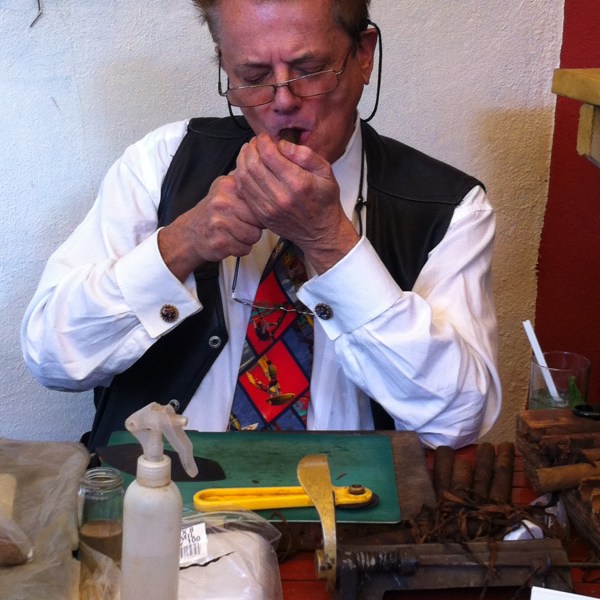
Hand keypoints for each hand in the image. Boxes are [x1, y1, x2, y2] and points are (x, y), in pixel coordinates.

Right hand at [158, 173, 262, 281]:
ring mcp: (219, 222)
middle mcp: (222, 202)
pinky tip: (231, 241)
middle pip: (259, 219)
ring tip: (236, 232)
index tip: (251, 211)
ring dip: (248, 239)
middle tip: (242, 223)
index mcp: (227, 186)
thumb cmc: (214, 213)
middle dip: (255, 225)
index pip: (259, 198)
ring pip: (254, 236)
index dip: (260, 209)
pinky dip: (241, 249)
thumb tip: (269, 179)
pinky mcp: (219, 242)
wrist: (191, 233)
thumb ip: (245, 182)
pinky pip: (244, 249)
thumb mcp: (225, 189)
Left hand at [234, 134, 358, 272]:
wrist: (321, 233)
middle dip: (251, 148)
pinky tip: (247, 169)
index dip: (263, 141)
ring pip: (244, 178)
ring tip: (249, 152)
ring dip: (243, 160)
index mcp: (297, 183)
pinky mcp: (261, 215)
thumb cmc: (325, 201)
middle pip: (253, 165)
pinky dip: (241, 176)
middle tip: (255, 143)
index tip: (265, 137)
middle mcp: (280, 196)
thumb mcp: (326, 172)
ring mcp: (268, 208)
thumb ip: (305, 154)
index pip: (269, 155)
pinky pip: (244, 192)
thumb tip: (282, 144)